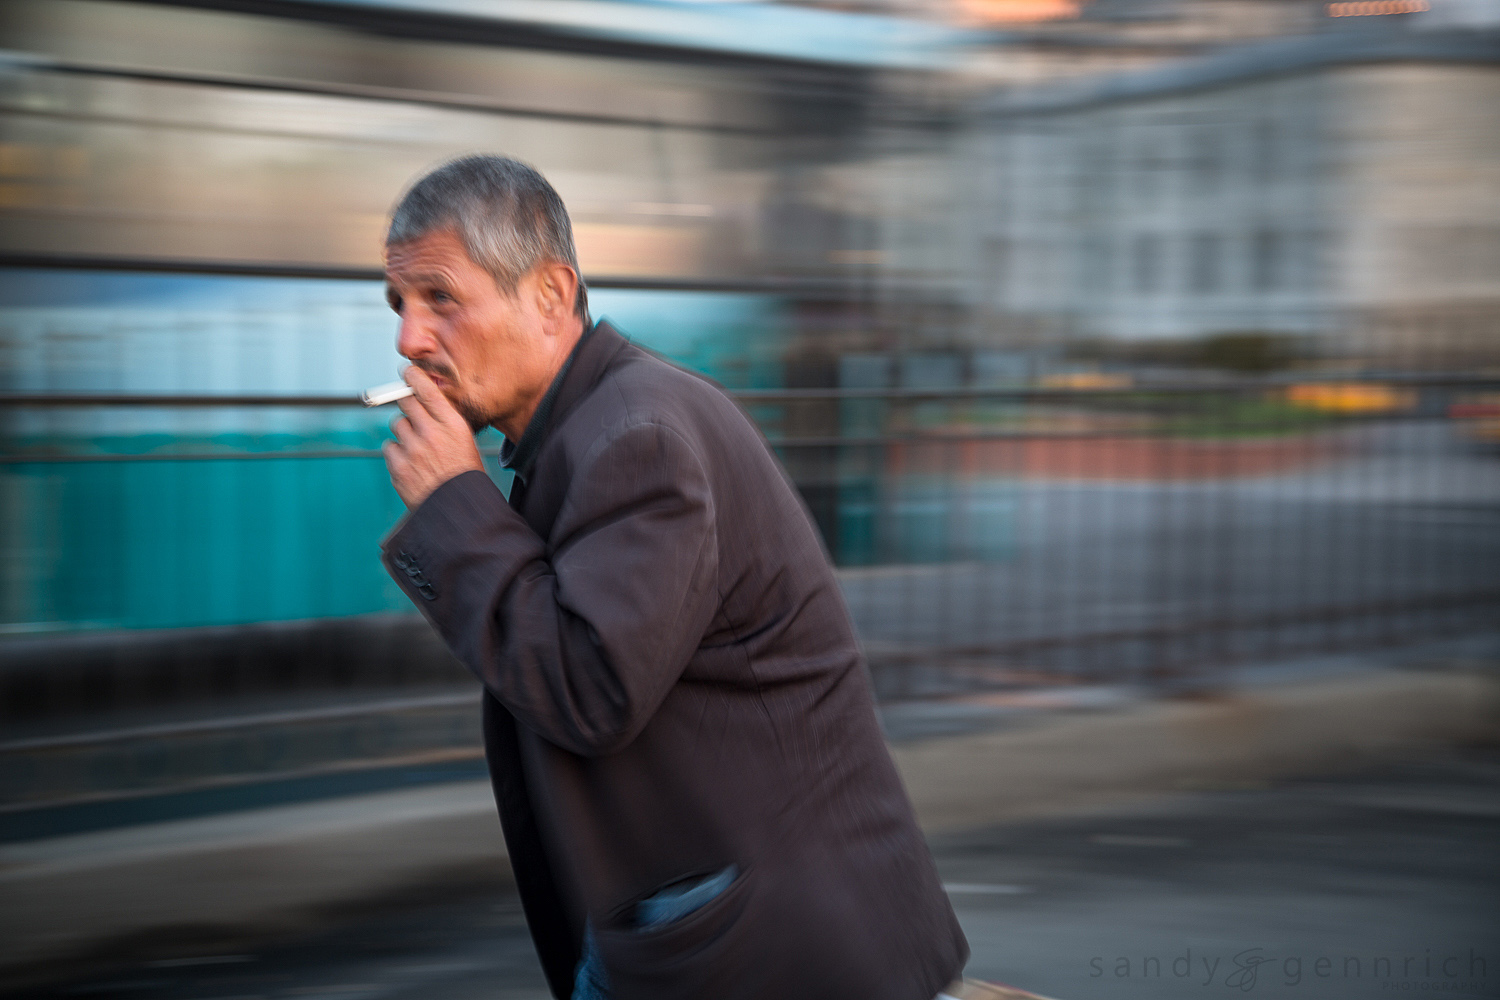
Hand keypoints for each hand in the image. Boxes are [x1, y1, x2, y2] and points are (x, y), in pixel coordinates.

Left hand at [382, 367, 483, 507]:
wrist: (457, 509)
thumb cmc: (464, 474)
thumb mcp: (465, 441)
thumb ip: (445, 420)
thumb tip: (423, 401)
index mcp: (453, 425)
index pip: (427, 390)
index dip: (414, 377)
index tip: (406, 371)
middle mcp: (432, 433)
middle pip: (405, 402)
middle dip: (406, 403)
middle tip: (411, 411)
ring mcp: (413, 450)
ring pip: (397, 425)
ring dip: (404, 433)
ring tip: (418, 450)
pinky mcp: (399, 466)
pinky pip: (389, 447)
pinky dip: (397, 454)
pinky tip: (412, 464)